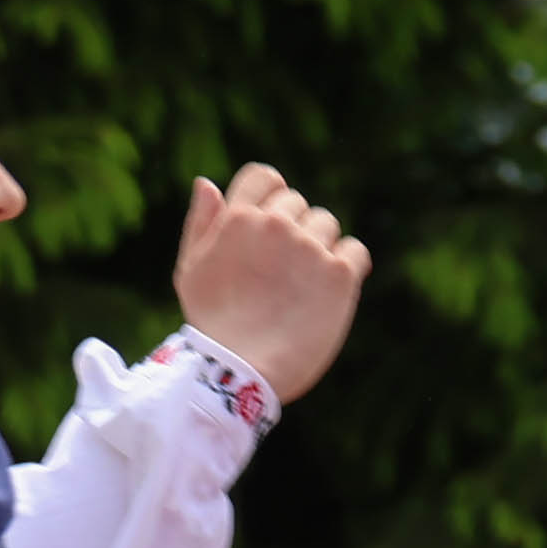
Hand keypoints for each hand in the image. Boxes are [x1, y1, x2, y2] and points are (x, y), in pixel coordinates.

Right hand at [173, 161, 369, 404]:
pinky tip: (330, 292)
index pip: (266, 177)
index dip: (271, 196)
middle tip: (282, 273)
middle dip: (293, 231)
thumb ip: (201, 223)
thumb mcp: (190, 270)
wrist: (241, 371)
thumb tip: (208, 183)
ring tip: (303, 286)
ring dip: (320, 248)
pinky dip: (349, 267)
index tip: (271, 226)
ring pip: (327, 226)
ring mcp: (310, 247)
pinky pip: (356, 251)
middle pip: (298, 205)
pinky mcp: (340, 274)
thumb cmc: (212, 324)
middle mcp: (277, 224)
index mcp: (239, 217)